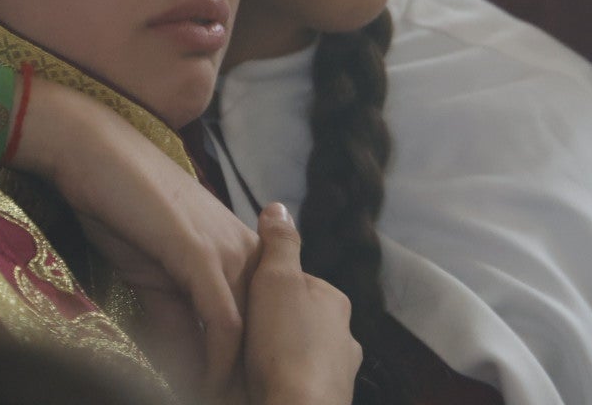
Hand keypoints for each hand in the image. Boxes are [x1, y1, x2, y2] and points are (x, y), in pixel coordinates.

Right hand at [42, 92, 258, 401]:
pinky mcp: (201, 254)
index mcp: (242, 251)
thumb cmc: (123, 206)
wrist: (96, 154)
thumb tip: (186, 362)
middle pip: (267, 329)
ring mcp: (228, 250)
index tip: (238, 394)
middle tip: (234, 404)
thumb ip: (176, 316)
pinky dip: (216, 360)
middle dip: (250, 375)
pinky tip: (203, 385)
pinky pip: (222, 320)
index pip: (264, 319)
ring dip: (236, 376)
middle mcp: (247, 250)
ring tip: (220, 403)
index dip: (253, 361)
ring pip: (250, 330)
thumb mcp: (154, 274)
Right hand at [242, 203, 361, 404]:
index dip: (267, 291)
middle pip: (301, 322)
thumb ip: (279, 244)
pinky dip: (287, 384)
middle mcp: (347, 335)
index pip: (298, 284)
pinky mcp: (330, 400)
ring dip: (283, 359)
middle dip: (277, 328)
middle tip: (245, 338)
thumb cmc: (285, 344)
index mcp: (335, 301)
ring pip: (304, 356)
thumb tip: (278, 206)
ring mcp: (343, 372)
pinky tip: (266, 388)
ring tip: (252, 368)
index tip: (244, 303)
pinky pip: (304, 384)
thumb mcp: (275, 280)